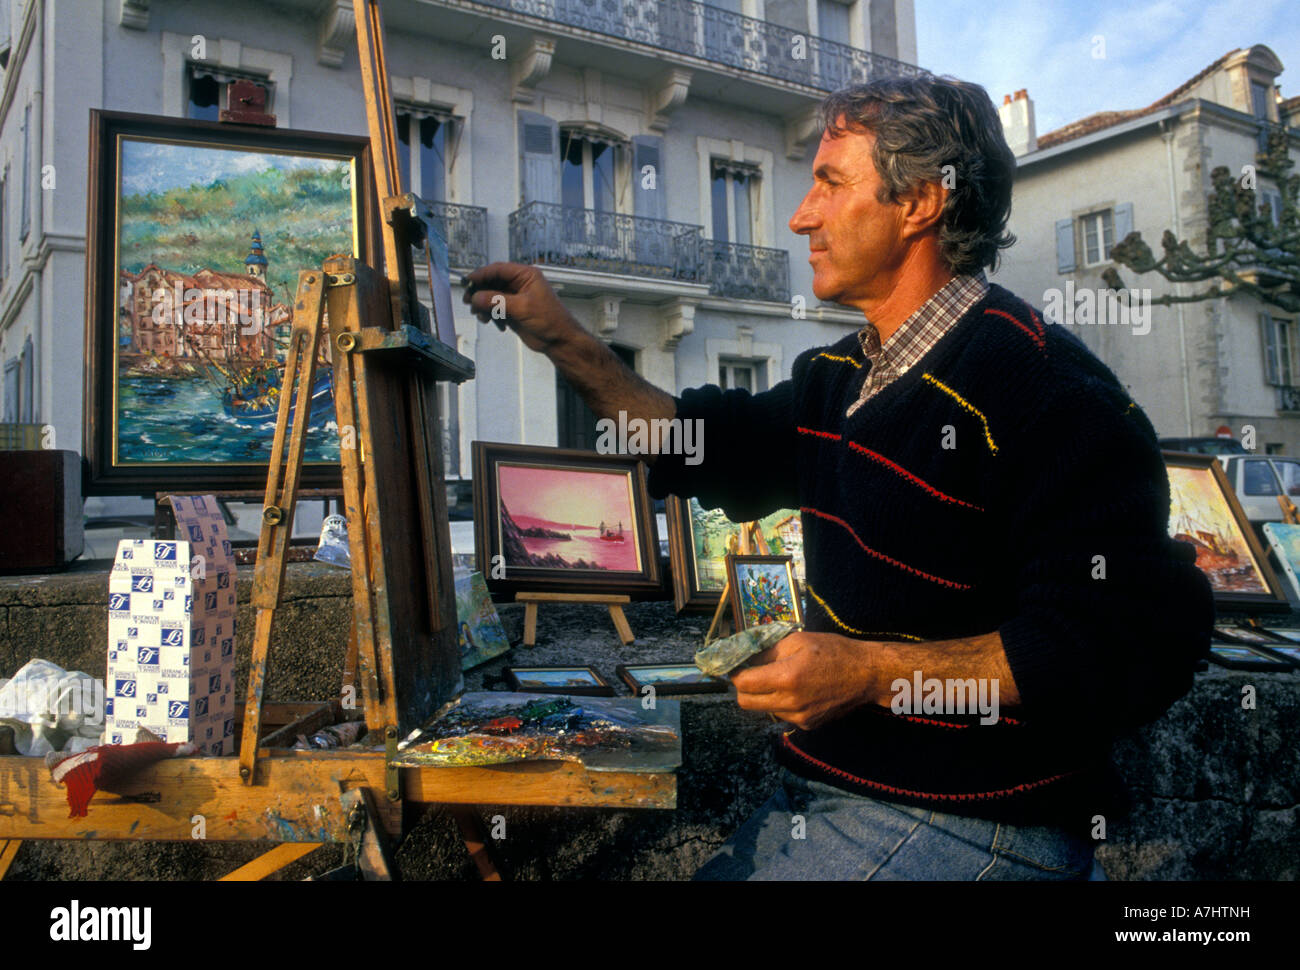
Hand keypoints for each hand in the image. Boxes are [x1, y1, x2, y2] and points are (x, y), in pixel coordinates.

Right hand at [461, 262, 581, 352]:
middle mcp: (519, 283)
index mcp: (526, 275)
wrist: (559, 341)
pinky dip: (490, 314)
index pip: (498, 269)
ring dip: (483, 305)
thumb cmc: (550, 320)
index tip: (468, 282)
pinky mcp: (512, 310)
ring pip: (491, 296)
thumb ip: (497, 301)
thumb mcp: (522, 307)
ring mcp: (515, 297)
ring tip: (481, 316)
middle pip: (492, 282)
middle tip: (469, 301)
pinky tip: (492, 323)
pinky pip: (494, 308)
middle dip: (480, 292)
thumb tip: (476, 297)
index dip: (481, 274)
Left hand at [729, 631, 878, 730]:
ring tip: (782, 679)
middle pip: (746, 702)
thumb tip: (744, 657)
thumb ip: (767, 651)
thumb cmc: (834, 651)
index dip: (735, 672)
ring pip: (764, 709)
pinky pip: (783, 715)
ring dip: (764, 695)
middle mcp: (790, 702)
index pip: (742, 683)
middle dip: (744, 687)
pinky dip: (782, 703)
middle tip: (752, 673)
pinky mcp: (808, 725)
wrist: (866, 675)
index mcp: (786, 678)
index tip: (738, 664)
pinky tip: (799, 690)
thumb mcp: (798, 640)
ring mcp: (799, 717)